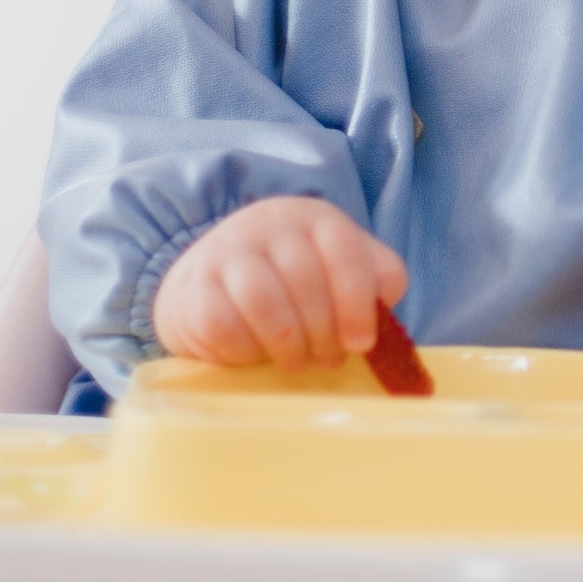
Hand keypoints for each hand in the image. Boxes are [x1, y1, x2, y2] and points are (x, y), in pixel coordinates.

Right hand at [153, 196, 407, 371]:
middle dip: (324, 333)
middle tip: (328, 360)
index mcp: (316, 218)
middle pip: (306, 281)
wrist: (212, 277)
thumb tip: (389, 295)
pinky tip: (255, 354)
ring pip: (265, 302)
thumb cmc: (292, 281)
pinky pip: (223, 325)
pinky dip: (245, 351)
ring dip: (288, 345)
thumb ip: (374, 277)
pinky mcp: (193, 287)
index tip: (361, 344)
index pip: (344, 250)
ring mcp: (228, 251)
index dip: (357, 302)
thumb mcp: (338, 268)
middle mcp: (271, 225)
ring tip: (297, 363)